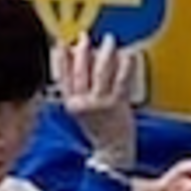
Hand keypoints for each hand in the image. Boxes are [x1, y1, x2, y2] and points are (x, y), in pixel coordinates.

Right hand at [54, 35, 143, 170]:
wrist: (113, 153)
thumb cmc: (100, 130)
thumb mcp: (82, 111)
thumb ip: (78, 90)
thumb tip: (79, 61)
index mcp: (70, 105)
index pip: (61, 77)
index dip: (61, 59)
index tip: (62, 43)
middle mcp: (82, 104)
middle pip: (79, 71)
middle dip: (82, 51)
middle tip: (85, 37)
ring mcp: (99, 104)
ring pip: (100, 71)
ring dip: (104, 53)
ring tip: (109, 41)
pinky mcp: (117, 105)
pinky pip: (121, 79)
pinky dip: (125, 65)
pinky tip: (129, 55)